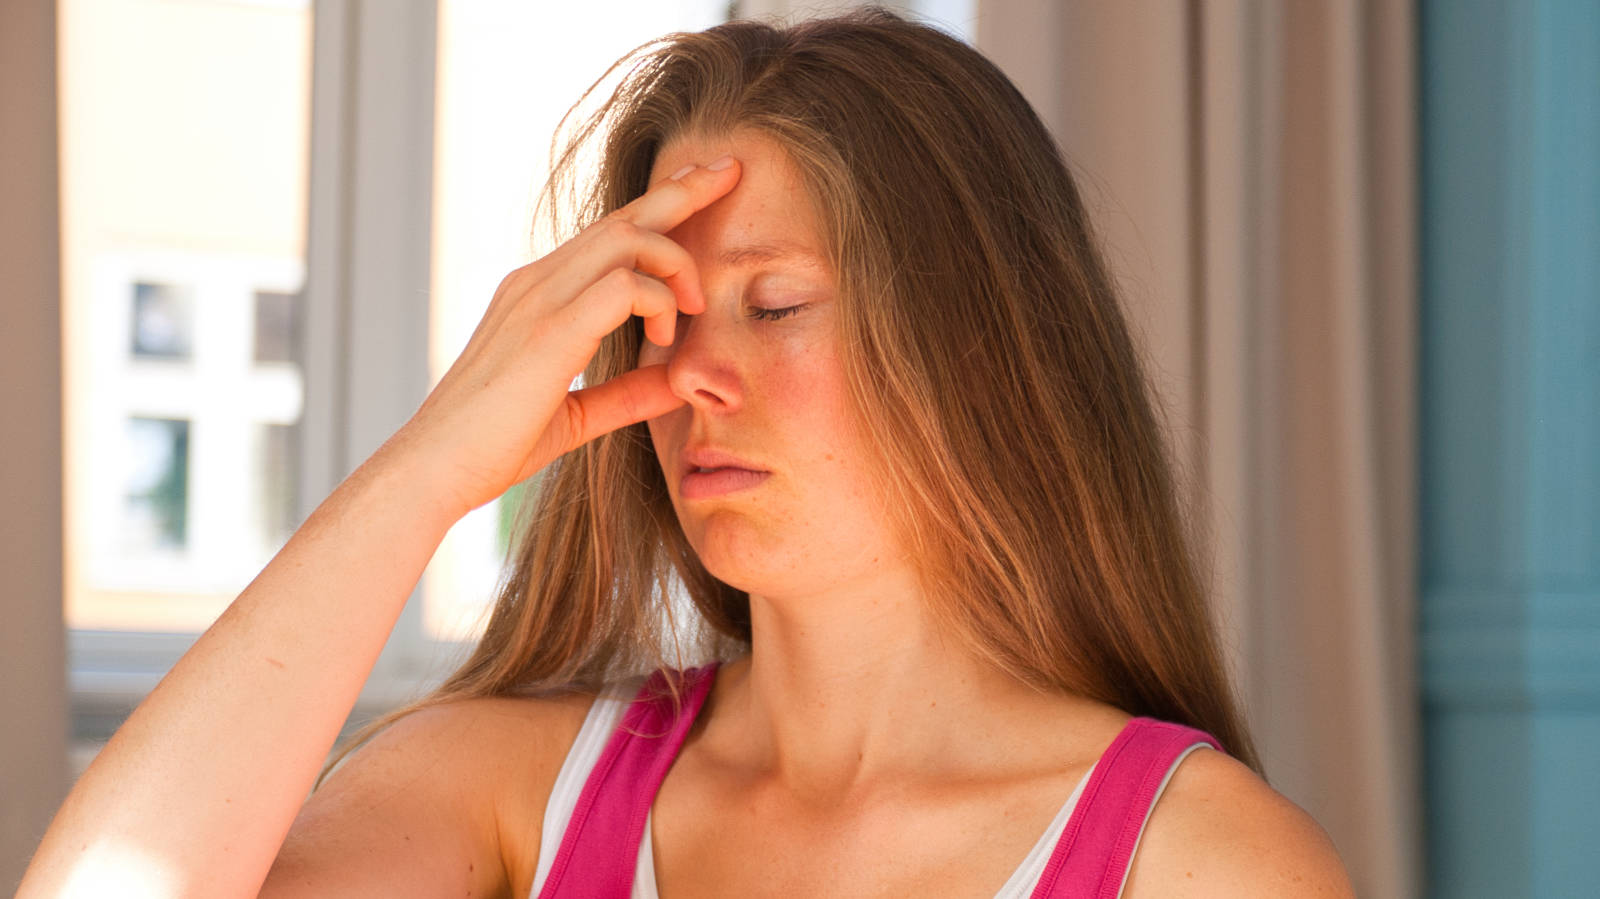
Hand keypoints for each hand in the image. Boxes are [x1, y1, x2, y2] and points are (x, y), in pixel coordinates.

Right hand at [387, 156, 740, 520]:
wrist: (434, 469)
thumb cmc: (492, 447)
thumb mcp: (575, 416)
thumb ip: (625, 395)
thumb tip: (677, 383)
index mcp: (537, 293)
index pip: (608, 232)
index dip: (659, 206)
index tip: (703, 187)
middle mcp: (537, 281)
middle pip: (624, 215)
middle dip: (685, 189)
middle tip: (732, 169)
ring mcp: (539, 299)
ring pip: (628, 236)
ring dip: (676, 261)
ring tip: (694, 305)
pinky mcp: (550, 330)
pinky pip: (625, 286)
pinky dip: (658, 303)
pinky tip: (665, 336)